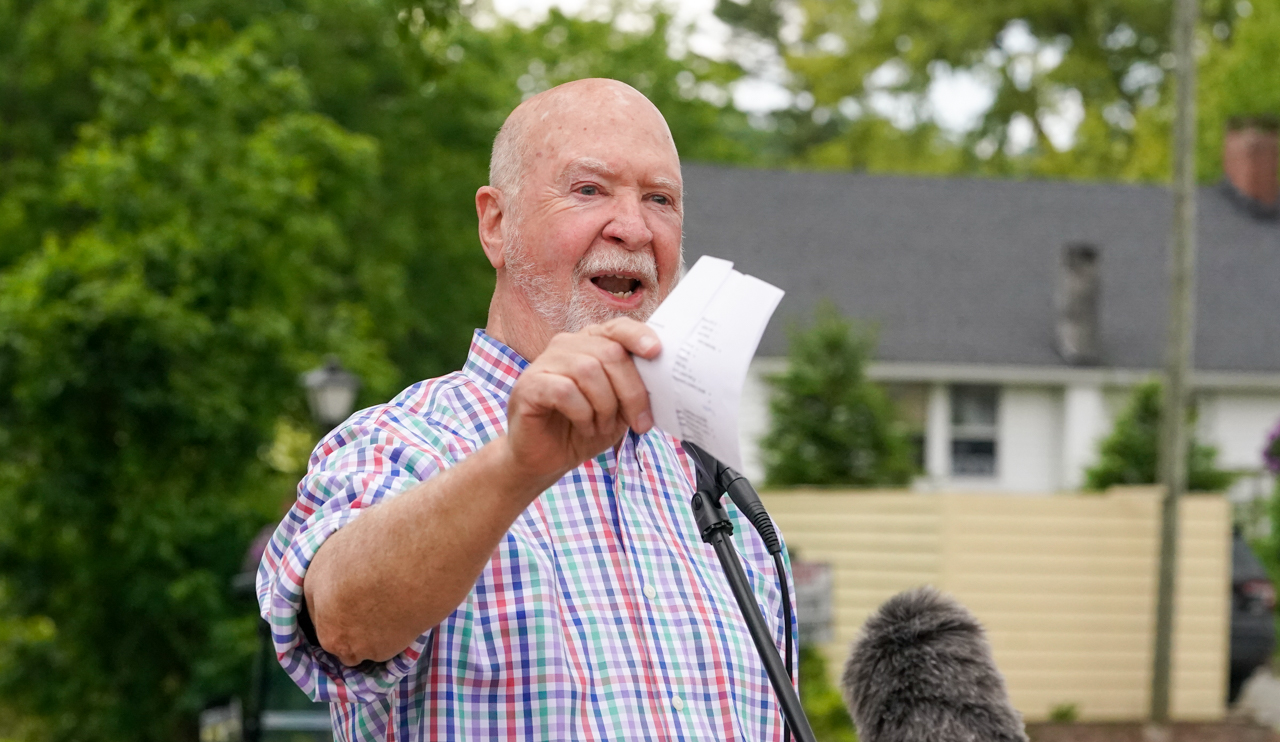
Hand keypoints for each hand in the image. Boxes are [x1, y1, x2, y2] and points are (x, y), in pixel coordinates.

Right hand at [501, 317, 660, 488]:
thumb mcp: (618, 409)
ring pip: (588, 370)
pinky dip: (582, 414)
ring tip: (602, 426)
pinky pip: (564, 391)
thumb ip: (634, 389)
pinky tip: (584, 427)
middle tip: (638, 422)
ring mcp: (545, 363)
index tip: (656, 352)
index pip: (618, 328)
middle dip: (631, 391)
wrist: (546, 459)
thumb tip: (663, 380)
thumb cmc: (583, 429)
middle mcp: (567, 345)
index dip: (638, 336)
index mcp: (591, 344)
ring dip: (604, 406)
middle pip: (610, 353)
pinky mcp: (529, 386)